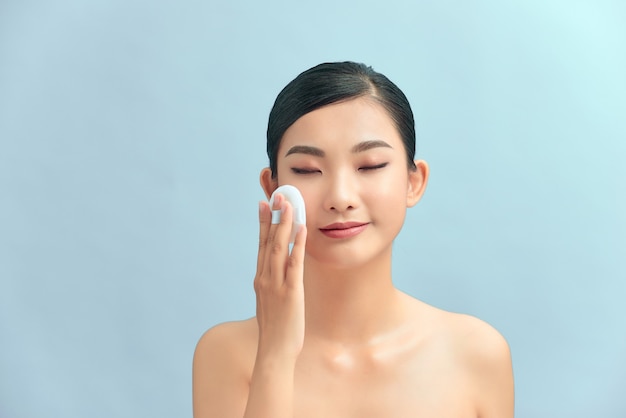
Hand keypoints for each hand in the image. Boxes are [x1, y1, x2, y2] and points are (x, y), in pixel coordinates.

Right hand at [254, 193, 306, 360]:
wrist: (274, 352)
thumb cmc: (275, 330)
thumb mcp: (271, 303)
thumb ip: (273, 285)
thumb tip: (278, 274)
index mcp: (260, 280)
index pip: (261, 246)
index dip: (262, 224)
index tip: (264, 205)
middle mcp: (265, 278)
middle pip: (267, 241)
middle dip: (272, 217)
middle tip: (276, 195)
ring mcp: (276, 285)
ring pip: (278, 248)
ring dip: (284, 224)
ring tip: (289, 205)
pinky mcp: (290, 292)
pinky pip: (294, 264)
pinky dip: (298, 245)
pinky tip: (302, 229)